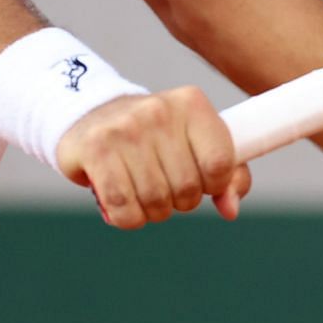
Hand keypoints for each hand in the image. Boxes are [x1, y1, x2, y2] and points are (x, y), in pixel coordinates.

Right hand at [54, 86, 252, 228]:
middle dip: (179, 202)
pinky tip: (122, 204)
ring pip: (155, 201)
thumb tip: (230, 209)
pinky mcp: (95, 148)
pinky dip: (127, 218)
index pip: (221, 163)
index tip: (201, 181)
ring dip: (151, 212)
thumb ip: (228, 175)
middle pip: (188, 188)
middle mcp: (159, 110)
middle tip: (165, 187)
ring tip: (142, 192)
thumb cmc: (155, 137)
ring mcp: (125, 127)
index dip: (214, 185)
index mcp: (191, 103)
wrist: (92, 114)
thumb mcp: (197, 143)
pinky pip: (122, 207)